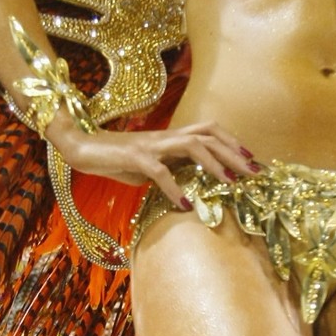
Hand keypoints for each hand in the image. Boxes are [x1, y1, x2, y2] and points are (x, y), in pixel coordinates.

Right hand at [48, 117, 257, 210]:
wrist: (81, 147)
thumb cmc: (116, 159)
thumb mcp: (150, 168)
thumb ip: (172, 172)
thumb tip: (192, 188)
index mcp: (171, 138)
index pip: (209, 131)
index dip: (233, 142)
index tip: (252, 161)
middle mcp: (165, 137)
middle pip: (209, 134)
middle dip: (234, 153)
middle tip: (254, 174)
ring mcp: (151, 145)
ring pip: (192, 145)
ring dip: (214, 164)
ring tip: (229, 184)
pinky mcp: (134, 157)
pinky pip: (159, 171)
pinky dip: (175, 187)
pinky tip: (185, 204)